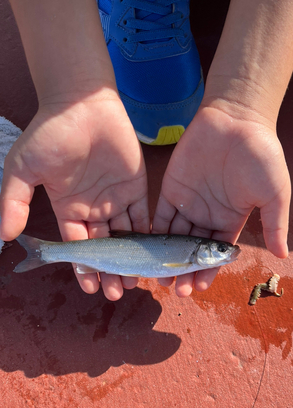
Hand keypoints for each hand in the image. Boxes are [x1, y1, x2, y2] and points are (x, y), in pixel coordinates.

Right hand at [0, 90, 148, 300]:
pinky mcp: (136, 187)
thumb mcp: (24, 169)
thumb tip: (6, 236)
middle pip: (104, 248)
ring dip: (130, 259)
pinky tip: (151, 255)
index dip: (83, 268)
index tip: (90, 288)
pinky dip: (147, 236)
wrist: (81, 102)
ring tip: (134, 281)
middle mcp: (92, 208)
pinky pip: (142, 216)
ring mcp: (115, 199)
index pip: (77, 247)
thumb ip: (14, 202)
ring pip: (125, 238)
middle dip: (109, 271)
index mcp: (67, 208)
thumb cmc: (51, 133)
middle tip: (117, 293)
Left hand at [153, 105, 290, 296]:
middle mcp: (208, 216)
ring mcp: (188, 203)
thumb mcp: (274, 193)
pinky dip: (152, 234)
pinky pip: (160, 217)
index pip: (216, 254)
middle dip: (184, 270)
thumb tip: (282, 257)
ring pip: (174, 239)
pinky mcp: (171, 189)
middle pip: (192, 251)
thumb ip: (274, 225)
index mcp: (231, 220)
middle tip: (176, 289)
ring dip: (166, 258)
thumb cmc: (261, 154)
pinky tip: (146, 251)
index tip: (199, 288)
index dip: (208, 271)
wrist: (236, 117)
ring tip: (158, 277)